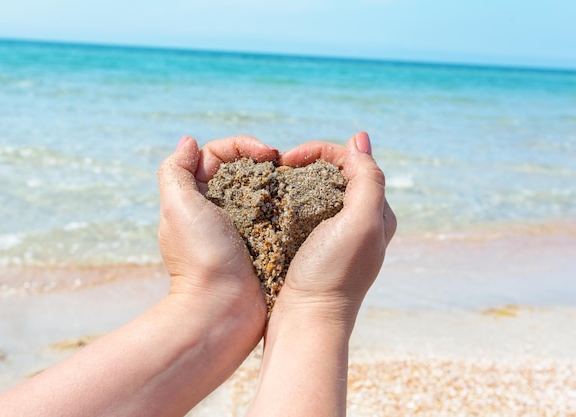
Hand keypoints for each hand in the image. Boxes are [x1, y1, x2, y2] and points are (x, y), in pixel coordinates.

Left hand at [158, 135, 277, 316]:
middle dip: (263, 162)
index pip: (219, 153)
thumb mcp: (178, 207)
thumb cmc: (201, 257)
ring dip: (277, 183)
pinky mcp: (261, 244)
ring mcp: (240, 228)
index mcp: (195, 196)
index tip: (267, 153)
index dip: (243, 145)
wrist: (223, 309)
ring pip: (261, 192)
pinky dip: (286, 207)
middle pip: (241, 169)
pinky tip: (298, 206)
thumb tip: (188, 141)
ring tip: (294, 184)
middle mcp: (216, 209)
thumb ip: (176, 170)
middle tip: (283, 165)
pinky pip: (275, 216)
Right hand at [276, 131, 396, 324]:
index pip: (352, 162)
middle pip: (335, 174)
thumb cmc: (333, 273)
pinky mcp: (314, 249)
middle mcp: (360, 223)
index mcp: (378, 213)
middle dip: (307, 164)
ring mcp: (336, 237)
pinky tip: (273, 207)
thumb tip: (361, 138)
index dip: (320, 151)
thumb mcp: (361, 222)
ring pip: (318, 192)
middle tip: (280, 168)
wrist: (307, 321)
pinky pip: (304, 213)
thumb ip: (367, 179)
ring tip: (274, 184)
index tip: (288, 159)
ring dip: (296, 182)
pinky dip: (289, 202)